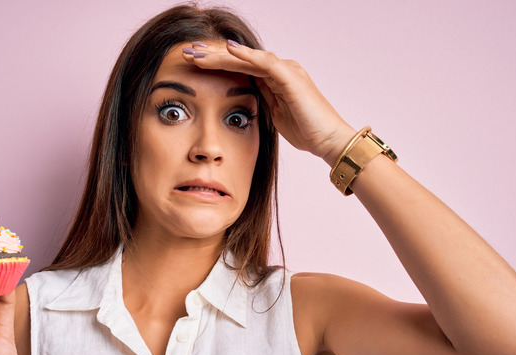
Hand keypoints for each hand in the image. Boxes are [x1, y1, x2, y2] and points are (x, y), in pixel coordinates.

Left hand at [182, 40, 355, 165]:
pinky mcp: (291, 78)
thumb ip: (261, 104)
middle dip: (211, 55)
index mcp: (274, 79)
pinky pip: (265, 63)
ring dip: (220, 54)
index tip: (190, 63)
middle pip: (239, 59)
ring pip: (247, 58)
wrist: (330, 141)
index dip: (214, 63)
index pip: (238, 67)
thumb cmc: (307, 132)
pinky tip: (228, 50)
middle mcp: (280, 69)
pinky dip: (246, 56)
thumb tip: (243, 103)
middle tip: (185, 52)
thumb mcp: (275, 117)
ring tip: (197, 52)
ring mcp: (286, 71)